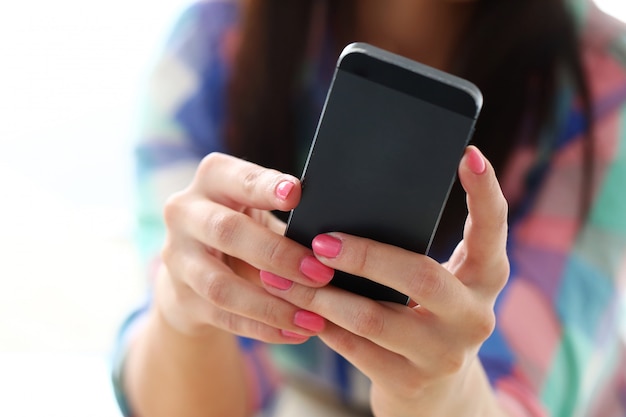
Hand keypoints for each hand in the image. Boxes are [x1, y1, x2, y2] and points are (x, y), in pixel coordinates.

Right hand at [157, 152, 334, 342]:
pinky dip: (263, 328)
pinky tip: (295, 332)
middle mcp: (185, 213)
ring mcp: (177, 258)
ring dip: (271, 305)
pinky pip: (224, 317)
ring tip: (312, 318)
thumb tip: (333, 238)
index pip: (237, 178)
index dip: (264, 186)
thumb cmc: (244, 228)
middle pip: (226, 231)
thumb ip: (285, 215)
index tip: (296, 194)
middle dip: (277, 254)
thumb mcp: (258, 210)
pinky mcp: (182, 297)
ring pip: (221, 285)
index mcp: (212, 179)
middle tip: (320, 273)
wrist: (195, 268)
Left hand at [261, 146, 509, 415]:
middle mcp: (474, 316)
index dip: (485, 192)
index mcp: (484, 279)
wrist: (438, 396)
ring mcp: (444, 353)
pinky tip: (296, 308)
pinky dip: (320, 323)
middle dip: (364, 256)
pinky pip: (354, 348)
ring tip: (282, 274)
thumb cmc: (427, 318)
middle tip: (319, 241)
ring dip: (321, 294)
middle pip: (420, 276)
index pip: (493, 230)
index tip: (469, 153)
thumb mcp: (436, 286)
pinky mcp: (410, 382)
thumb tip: (346, 209)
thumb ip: (411, 253)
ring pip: (374, 318)